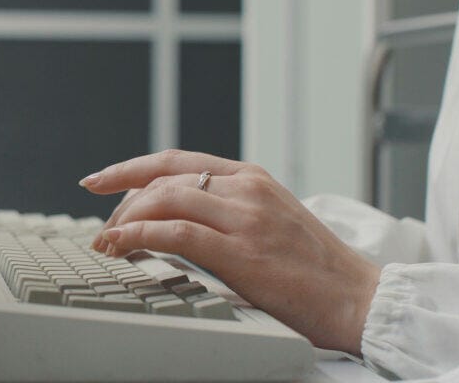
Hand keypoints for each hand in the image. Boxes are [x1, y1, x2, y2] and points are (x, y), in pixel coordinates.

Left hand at [80, 149, 380, 354]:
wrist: (360, 298)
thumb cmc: (315, 268)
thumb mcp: (271, 219)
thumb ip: (228, 210)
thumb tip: (176, 217)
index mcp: (251, 178)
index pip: (175, 161)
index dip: (129, 168)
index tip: (98, 180)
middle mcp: (246, 189)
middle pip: (161, 179)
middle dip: (121, 202)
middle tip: (102, 228)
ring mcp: (245, 218)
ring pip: (164, 201)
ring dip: (124, 221)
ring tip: (106, 243)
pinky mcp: (243, 252)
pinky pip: (175, 234)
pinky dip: (139, 237)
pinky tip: (122, 246)